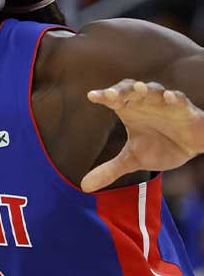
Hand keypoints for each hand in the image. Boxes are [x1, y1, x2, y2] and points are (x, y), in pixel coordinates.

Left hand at [81, 80, 203, 191]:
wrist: (190, 149)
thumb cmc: (159, 146)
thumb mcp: (133, 160)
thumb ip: (109, 170)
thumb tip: (84, 187)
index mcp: (129, 110)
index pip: (113, 99)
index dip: (103, 96)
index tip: (91, 97)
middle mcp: (145, 102)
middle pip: (130, 89)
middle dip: (122, 90)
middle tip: (112, 94)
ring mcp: (165, 103)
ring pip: (154, 90)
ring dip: (147, 89)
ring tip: (139, 88)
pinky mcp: (185, 109)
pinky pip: (180, 100)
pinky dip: (175, 98)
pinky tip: (169, 98)